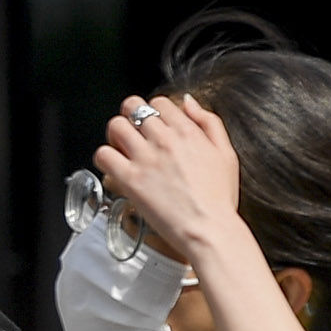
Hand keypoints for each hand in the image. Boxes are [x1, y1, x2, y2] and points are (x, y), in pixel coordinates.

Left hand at [95, 94, 243, 265]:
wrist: (208, 228)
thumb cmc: (218, 198)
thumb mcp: (226, 153)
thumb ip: (209, 123)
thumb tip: (189, 102)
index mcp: (188, 132)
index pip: (159, 102)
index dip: (152, 111)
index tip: (152, 125)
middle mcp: (165, 140)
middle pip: (133, 108)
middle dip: (130, 118)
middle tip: (132, 133)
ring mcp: (146, 158)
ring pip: (115, 126)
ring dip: (114, 134)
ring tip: (120, 148)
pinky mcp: (130, 179)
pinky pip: (104, 155)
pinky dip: (104, 157)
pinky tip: (113, 167)